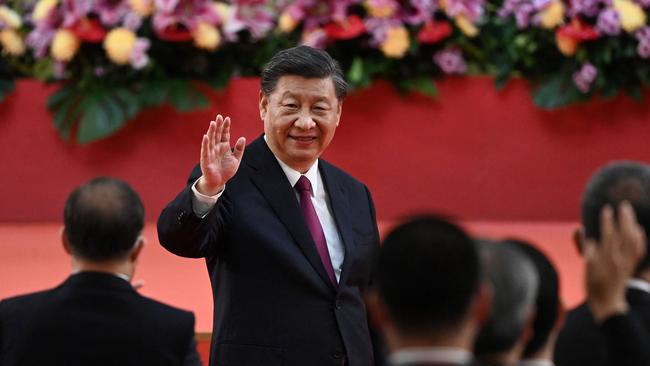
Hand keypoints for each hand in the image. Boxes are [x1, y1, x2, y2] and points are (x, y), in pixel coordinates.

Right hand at [197, 115, 245, 194]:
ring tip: (213, 123)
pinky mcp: (206, 159)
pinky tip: (206, 136)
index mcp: (224, 146)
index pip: (224, 134)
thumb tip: (242, 138)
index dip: (226, 127)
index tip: (227, 118)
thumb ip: (239, 149)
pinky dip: (205, 143)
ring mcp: (211, 152)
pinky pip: (205, 150)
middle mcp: (216, 147)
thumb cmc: (226, 170)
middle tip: (219, 116)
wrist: (219, 182)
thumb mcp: (236, 159)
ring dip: (211, 132)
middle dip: (218, 126)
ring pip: (211, 140)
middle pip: (217, 134)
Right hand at [585, 201, 646, 321]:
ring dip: (632, 225)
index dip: (608, 221)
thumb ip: (587, 253)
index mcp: (606, 259)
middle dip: (624, 219)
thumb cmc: (594, 287)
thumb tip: (588, 237)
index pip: (609, 235)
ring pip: (634, 240)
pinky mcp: (631, 265)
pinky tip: (638, 230)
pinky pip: (639, 249)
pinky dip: (639, 238)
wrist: (608, 304)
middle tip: (623, 205)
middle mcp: (620, 259)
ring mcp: (627, 262)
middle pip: (625, 235)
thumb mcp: (586, 270)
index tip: (607, 209)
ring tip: (629, 213)